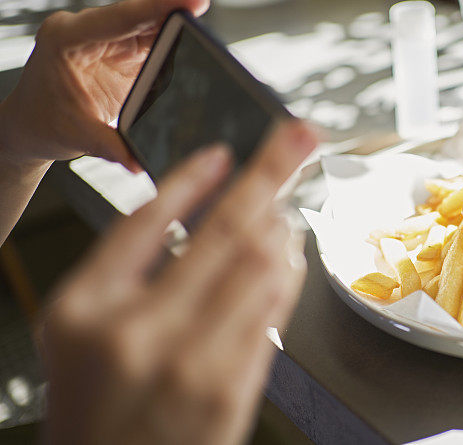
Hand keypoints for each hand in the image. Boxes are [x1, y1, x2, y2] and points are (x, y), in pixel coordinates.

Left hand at [0, 0, 209, 169]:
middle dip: (174, 16)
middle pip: (140, 16)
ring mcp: (105, 40)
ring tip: (203, 41)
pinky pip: (151, 43)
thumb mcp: (77, 136)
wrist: (32, 126)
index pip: (120, 16)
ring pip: (149, 27)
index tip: (192, 1)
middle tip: (204, 19)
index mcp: (67, 39)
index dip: (159, 6)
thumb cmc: (42, 123)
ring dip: (177, 33)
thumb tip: (140, 162)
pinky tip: (191, 52)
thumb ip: (111, 147)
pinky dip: (173, 47)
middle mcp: (86, 32)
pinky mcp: (120, 52)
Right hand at [39, 120, 316, 444]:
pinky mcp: (230, 391)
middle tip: (300, 137)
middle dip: (271, 172)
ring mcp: (188, 363)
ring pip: (261, 265)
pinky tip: (291, 252)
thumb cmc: (97, 405)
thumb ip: (129, 271)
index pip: (146, 220)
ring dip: (284, 224)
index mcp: (84, 308)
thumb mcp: (82, 332)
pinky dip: (289, 271)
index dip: (193, 177)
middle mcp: (135, 331)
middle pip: (223, 230)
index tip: (223, 151)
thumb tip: (204, 208)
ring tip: (289, 206)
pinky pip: (273, 312)